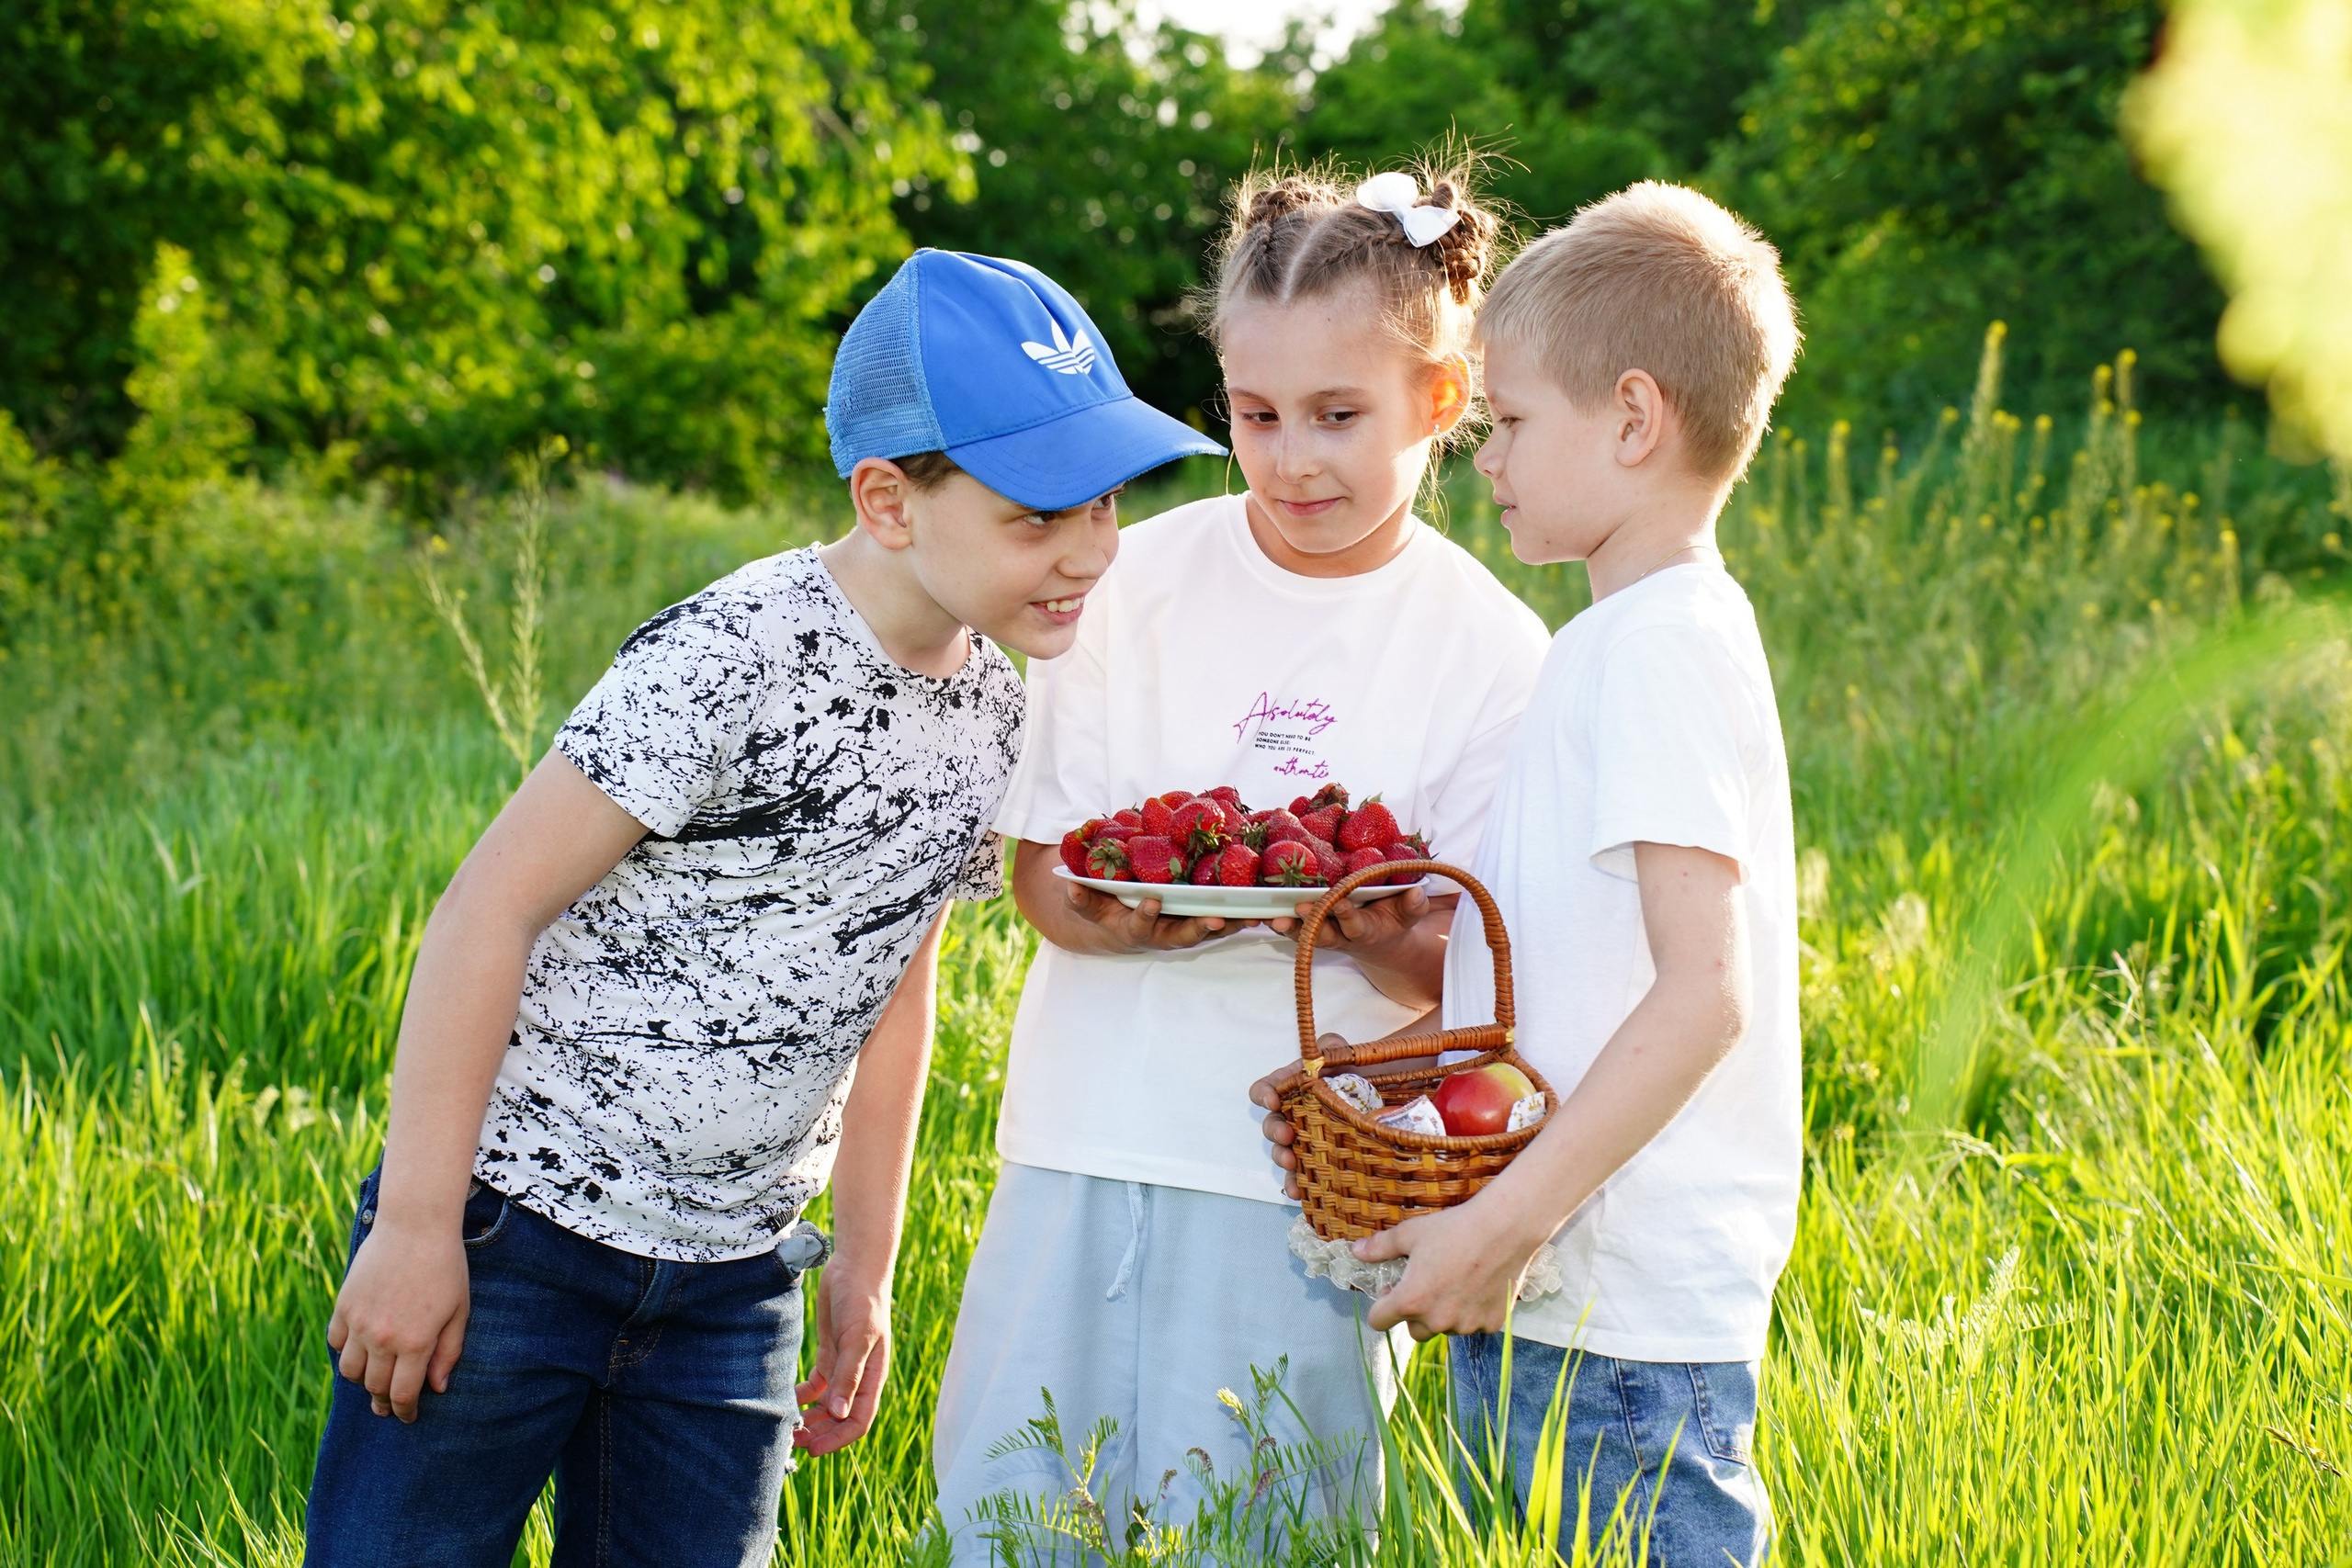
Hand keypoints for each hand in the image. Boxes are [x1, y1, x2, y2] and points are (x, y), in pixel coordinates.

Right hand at [326, 1216, 470, 1422]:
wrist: (415, 1226)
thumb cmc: (446, 1267)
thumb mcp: (459, 1310)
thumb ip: (448, 1352)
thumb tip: (438, 1388)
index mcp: (415, 1342)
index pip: (403, 1394)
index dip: (405, 1411)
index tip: (408, 1416)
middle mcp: (383, 1338)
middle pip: (375, 1386)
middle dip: (384, 1401)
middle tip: (389, 1405)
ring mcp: (359, 1322)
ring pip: (350, 1371)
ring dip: (362, 1381)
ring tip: (374, 1381)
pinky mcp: (343, 1306)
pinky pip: (336, 1342)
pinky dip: (345, 1352)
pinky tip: (359, 1351)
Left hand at [795, 1260, 891, 1455]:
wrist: (855, 1268)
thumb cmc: (863, 1301)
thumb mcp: (857, 1338)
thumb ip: (849, 1376)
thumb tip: (840, 1414)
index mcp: (872, 1377)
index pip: (858, 1421)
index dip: (837, 1439)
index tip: (813, 1450)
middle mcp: (858, 1377)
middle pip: (840, 1418)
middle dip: (819, 1433)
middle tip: (792, 1443)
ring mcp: (843, 1365)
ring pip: (827, 1404)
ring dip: (810, 1418)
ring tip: (787, 1427)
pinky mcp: (830, 1353)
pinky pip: (816, 1384)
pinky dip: (803, 1396)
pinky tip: (788, 1400)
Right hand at [1063, 878, 1248, 952]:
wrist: (1120, 927)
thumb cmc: (1105, 911)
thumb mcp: (1088, 905)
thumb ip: (1080, 898)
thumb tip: (1069, 886)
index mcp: (1135, 929)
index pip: (1140, 926)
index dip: (1145, 916)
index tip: (1151, 901)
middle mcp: (1163, 935)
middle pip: (1184, 936)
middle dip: (1199, 929)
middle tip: (1214, 918)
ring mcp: (1185, 930)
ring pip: (1210, 931)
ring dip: (1231, 925)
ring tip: (1251, 915)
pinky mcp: (1202, 922)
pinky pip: (1224, 921)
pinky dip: (1242, 917)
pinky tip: (1264, 908)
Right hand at [1247, 1044, 1345, 1201]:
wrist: (1382, 1098)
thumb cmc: (1355, 1073)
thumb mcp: (1343, 1053)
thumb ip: (1331, 1046)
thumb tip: (1324, 1050)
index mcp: (1291, 1088)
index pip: (1265, 1089)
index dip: (1263, 1094)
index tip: (1273, 1100)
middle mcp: (1292, 1115)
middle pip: (1270, 1124)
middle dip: (1274, 1131)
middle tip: (1287, 1135)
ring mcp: (1303, 1140)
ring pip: (1281, 1152)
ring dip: (1281, 1159)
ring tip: (1292, 1164)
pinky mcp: (1316, 1161)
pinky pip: (1300, 1176)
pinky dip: (1295, 1185)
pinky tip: (1298, 1193)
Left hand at [1266, 887, 1444, 963]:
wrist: (1379, 941)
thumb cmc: (1392, 920)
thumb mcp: (1407, 915)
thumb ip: (1412, 906)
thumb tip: (1416, 893)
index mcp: (1365, 931)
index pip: (1354, 925)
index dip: (1346, 915)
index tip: (1339, 902)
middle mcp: (1340, 936)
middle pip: (1322, 935)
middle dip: (1310, 924)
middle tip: (1297, 911)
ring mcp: (1322, 935)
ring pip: (1302, 935)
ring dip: (1288, 928)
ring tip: (1272, 919)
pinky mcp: (1309, 930)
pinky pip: (1291, 928)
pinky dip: (1276, 922)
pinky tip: (1258, 913)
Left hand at [1354, 1197, 1545, 1341]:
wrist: (1504, 1228)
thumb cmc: (1454, 1228)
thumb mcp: (1410, 1233)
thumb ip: (1380, 1247)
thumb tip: (1356, 1251)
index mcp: (1411, 1300)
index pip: (1379, 1322)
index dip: (1381, 1306)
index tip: (1392, 1289)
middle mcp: (1437, 1320)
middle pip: (1414, 1331)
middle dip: (1415, 1313)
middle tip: (1426, 1284)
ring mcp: (1466, 1324)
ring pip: (1445, 1328)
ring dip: (1444, 1314)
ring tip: (1454, 1282)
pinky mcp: (1491, 1323)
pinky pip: (1474, 1325)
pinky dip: (1472, 1312)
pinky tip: (1478, 1286)